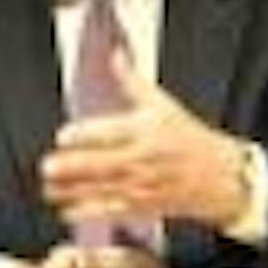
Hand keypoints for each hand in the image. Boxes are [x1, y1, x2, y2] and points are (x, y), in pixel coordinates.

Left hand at [39, 52, 245, 232]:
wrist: (220, 176)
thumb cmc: (189, 139)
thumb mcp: (163, 104)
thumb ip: (132, 81)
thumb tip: (115, 55)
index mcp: (147, 131)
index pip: (111, 132)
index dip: (85, 135)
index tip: (62, 137)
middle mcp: (143, 159)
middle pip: (103, 164)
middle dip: (74, 168)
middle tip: (48, 167)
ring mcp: (142, 186)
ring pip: (103, 191)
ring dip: (73, 192)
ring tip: (49, 189)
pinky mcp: (143, 207)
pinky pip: (112, 212)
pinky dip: (89, 213)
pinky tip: (67, 211)